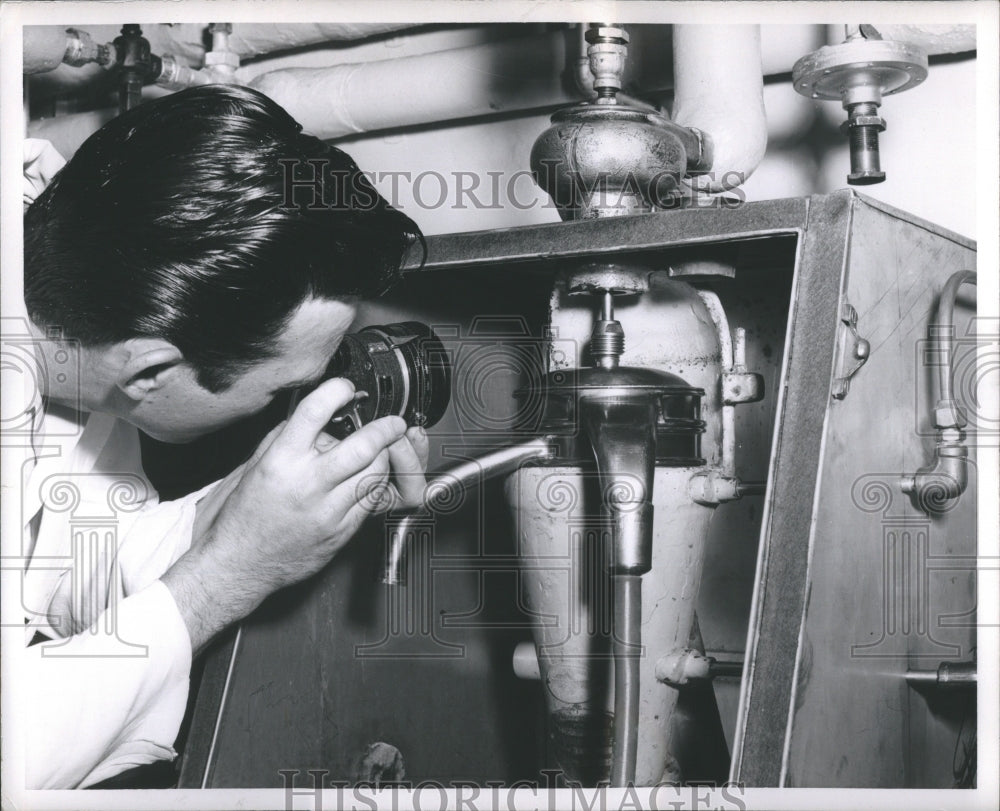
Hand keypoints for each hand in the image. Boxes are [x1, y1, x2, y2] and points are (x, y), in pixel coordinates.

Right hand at [163, 379, 413, 651]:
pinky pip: (373, 501)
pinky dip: (376, 484)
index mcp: (281, 461)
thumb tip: (321, 414)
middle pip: (362, 446)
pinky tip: (370, 478)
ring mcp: (328, 511)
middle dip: (385, 429)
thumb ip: (289, 437)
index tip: (345, 387)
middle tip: (392, 423)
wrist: (239, 564)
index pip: (313, 412)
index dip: (335, 391)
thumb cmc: (246, 513)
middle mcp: (307, 484)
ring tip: (382, 450)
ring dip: (385, 457)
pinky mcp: (342, 532)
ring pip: (375, 473)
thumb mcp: (258, 464)